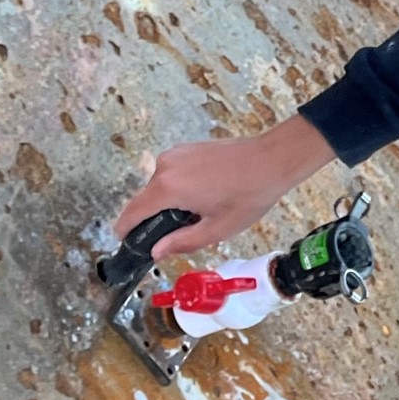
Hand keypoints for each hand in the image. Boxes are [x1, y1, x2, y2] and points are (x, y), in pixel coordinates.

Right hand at [117, 115, 336, 258]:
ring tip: (203, 211)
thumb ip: (181, 242)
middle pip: (146, 200)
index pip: (132, 212)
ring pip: (160, 187)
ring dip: (172, 202)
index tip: (126, 242)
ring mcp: (176, 154)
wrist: (272, 160)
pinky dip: (181, 187)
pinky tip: (206, 194)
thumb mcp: (216, 229)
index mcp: (169, 188)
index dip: (126, 230)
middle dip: (158, 218)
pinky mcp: (187, 148)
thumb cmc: (249, 193)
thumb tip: (156, 251)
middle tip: (185, 231)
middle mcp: (166, 166)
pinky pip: (173, 174)